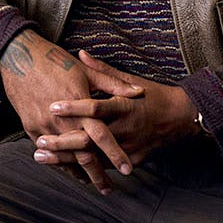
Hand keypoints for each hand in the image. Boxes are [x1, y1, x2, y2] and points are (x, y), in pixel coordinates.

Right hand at [0, 31, 143, 193]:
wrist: (17, 56)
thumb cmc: (53, 61)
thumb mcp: (85, 71)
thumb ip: (113, 84)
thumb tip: (138, 93)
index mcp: (78, 104)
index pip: (101, 136)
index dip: (115, 154)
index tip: (128, 169)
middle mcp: (61, 119)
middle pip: (83, 154)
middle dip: (97, 174)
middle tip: (109, 188)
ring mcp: (44, 125)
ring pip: (65, 156)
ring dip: (79, 173)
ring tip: (92, 184)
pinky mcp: (30, 126)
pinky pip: (48, 151)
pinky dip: (60, 163)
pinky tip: (70, 172)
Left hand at [35, 52, 200, 165]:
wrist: (182, 118)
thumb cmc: (153, 96)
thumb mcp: (129, 80)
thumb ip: (102, 71)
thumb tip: (80, 53)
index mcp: (124, 106)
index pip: (96, 108)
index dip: (74, 108)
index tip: (52, 107)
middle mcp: (126, 129)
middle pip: (90, 139)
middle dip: (63, 143)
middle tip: (39, 142)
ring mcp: (129, 148)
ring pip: (94, 158)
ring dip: (66, 159)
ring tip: (41, 157)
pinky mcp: (132, 160)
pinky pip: (105, 167)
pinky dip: (84, 169)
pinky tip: (63, 169)